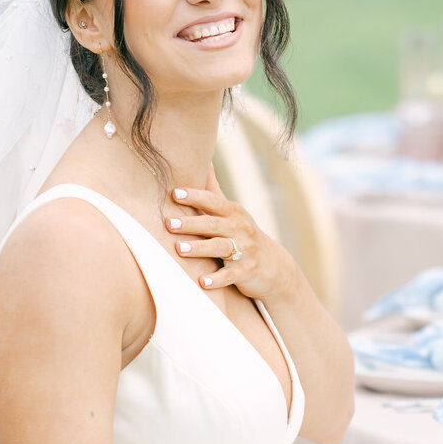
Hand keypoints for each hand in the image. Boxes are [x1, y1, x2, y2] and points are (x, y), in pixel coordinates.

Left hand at [166, 176, 298, 302]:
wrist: (273, 266)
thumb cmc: (243, 235)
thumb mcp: (232, 212)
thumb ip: (214, 190)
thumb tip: (203, 160)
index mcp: (234, 213)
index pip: (212, 202)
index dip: (194, 196)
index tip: (174, 193)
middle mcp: (240, 229)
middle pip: (212, 224)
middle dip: (190, 223)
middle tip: (168, 223)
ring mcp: (245, 251)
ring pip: (220, 248)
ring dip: (199, 249)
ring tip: (179, 249)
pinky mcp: (246, 272)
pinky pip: (230, 275)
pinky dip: (217, 279)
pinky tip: (202, 283)